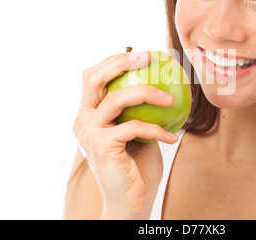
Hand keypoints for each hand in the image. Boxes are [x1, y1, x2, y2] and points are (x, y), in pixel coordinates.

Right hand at [73, 51, 177, 218]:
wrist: (130, 200)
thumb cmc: (137, 165)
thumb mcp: (139, 130)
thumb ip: (140, 109)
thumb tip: (163, 81)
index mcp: (89, 113)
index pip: (94, 77)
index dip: (115, 60)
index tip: (145, 55)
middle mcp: (82, 120)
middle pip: (93, 78)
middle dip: (120, 62)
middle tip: (149, 58)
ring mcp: (89, 132)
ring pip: (116, 98)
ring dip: (147, 93)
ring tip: (170, 100)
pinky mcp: (101, 145)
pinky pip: (135, 127)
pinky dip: (157, 130)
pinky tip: (173, 137)